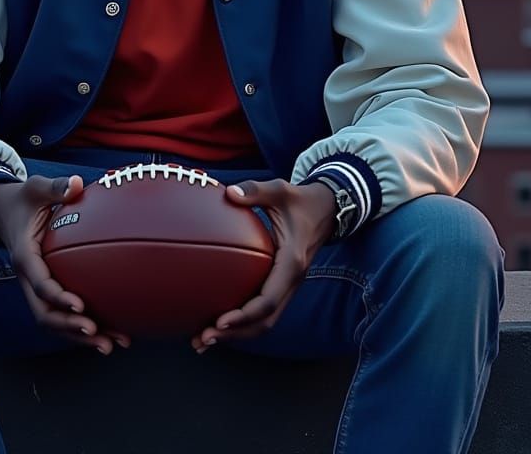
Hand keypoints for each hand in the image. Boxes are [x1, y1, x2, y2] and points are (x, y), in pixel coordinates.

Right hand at [0, 174, 131, 354]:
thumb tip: (76, 184)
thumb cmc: (23, 199)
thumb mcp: (35, 188)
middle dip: (69, 327)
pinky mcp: (43, 288)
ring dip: (77, 336)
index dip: (58, 297)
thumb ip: (55, 187)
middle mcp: (27, 277)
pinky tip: (106, 333)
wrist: (2, 210)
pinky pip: (59, 313)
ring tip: (110, 345)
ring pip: (52, 320)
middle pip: (44, 313)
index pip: (40, 283)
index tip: (80, 305)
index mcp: (25, 256)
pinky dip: (79, 327)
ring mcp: (34, 286)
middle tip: (97, 333)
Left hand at [190, 179, 335, 352]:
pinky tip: (219, 323)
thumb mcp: (280, 190)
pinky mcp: (282, 285)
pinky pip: (264, 311)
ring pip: (265, 321)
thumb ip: (255, 191)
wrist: (327, 209)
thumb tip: (229, 193)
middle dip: (236, 334)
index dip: (244, 315)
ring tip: (204, 340)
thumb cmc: (300, 201)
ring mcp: (288, 286)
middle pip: (265, 321)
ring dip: (238, 334)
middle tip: (203, 339)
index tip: (220, 321)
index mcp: (291, 263)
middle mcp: (291, 280)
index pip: (269, 300)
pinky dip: (243, 323)